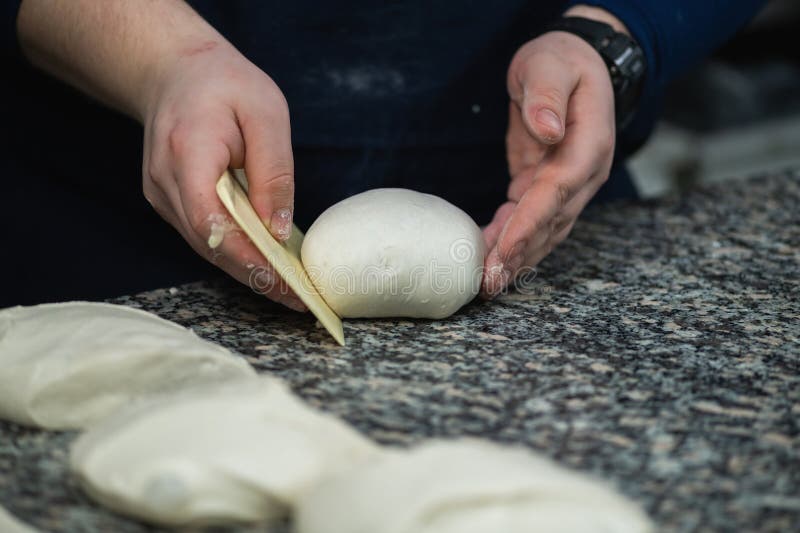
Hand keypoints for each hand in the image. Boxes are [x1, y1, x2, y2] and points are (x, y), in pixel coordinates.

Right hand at [142, 41, 305, 310]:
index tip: (284, 279)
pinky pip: (203, 234)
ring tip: (291, 290)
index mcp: (188, 152)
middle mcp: (165, 181)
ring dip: (247, 269)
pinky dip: (235, 250)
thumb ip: (273, 171)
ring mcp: (161, 194)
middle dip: (255, 275)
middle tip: (299, 299)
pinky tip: (267, 261)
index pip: (211, 219)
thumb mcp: (266, 112)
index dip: (246, 255)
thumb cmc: (225, 84)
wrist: (174, 70)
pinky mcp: (169, 200)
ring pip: (205, 245)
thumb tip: (280, 228)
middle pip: (208, 243)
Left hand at [481, 17, 618, 297]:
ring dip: (515, 259)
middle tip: (488, 283)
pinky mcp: (545, 188)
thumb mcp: (549, 65)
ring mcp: (568, 185)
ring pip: (542, 231)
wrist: (572, 65)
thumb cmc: (559, 62)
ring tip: (486, 285)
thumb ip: (548, 94)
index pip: (558, 190)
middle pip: (551, 222)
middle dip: (519, 254)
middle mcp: (584, 173)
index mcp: (589, 145)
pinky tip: (485, 258)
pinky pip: (528, 221)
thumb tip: (549, 130)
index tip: (504, 248)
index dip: (531, 221)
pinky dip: (507, 241)